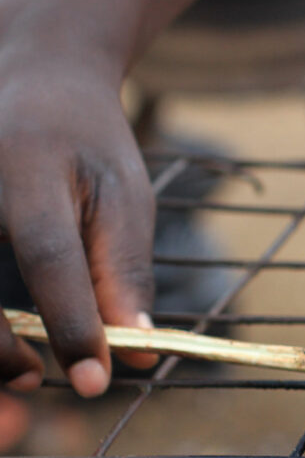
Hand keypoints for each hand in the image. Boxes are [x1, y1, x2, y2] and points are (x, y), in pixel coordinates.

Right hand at [0, 44, 157, 395]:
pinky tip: (1, 345)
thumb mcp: (123, 198)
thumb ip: (125, 275)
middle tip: (38, 380)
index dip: (71, 324)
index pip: (48, 257)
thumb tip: (138, 355)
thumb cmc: (86, 144)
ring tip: (21, 371)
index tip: (95, 380)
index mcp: (27, 169)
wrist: (30, 76)